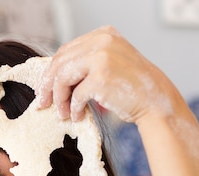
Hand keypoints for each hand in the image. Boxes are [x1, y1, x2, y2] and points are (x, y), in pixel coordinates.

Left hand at [36, 26, 181, 123]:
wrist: (155, 101)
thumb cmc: (131, 88)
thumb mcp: (109, 64)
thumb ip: (85, 63)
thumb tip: (52, 79)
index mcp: (103, 34)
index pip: (65, 51)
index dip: (51, 72)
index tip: (44, 89)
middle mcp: (102, 41)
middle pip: (60, 63)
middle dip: (48, 86)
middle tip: (43, 103)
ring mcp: (101, 58)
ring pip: (63, 78)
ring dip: (59, 99)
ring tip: (62, 114)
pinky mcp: (101, 77)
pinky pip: (75, 95)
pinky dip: (73, 108)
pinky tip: (77, 116)